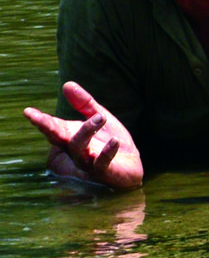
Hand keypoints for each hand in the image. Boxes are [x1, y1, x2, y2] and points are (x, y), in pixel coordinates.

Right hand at [24, 81, 143, 189]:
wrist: (130, 169)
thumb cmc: (110, 143)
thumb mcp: (100, 118)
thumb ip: (85, 103)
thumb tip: (67, 84)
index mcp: (71, 136)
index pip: (53, 127)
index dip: (41, 120)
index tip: (28, 111)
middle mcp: (75, 150)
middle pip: (58, 139)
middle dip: (47, 128)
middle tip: (37, 118)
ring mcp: (88, 163)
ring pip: (78, 148)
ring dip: (86, 131)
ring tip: (101, 117)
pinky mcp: (104, 173)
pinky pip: (101, 163)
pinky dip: (107, 152)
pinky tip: (114, 141)